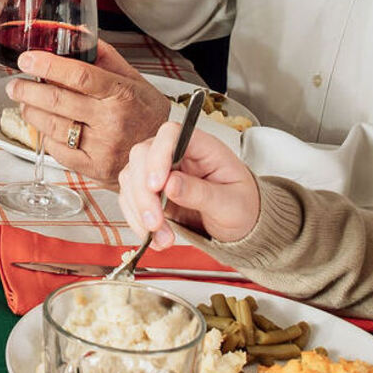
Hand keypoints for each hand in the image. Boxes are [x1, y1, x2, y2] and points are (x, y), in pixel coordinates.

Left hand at [8, 41, 169, 182]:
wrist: (163, 154)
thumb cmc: (146, 112)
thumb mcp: (132, 79)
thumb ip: (104, 56)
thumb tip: (77, 32)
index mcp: (121, 94)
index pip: (79, 75)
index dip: (48, 65)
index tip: (26, 60)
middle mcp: (112, 121)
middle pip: (58, 101)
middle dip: (27, 90)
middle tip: (15, 85)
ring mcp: (103, 148)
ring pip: (52, 126)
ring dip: (31, 112)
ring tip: (25, 103)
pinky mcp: (95, 169)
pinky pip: (58, 151)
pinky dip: (45, 136)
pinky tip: (44, 127)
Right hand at [119, 119, 261, 247]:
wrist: (239, 224)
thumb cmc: (242, 206)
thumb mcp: (231, 204)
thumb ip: (201, 193)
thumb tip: (171, 184)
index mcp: (201, 147)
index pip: (170, 135)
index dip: (158, 155)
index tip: (158, 185)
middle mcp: (176, 154)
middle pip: (142, 156)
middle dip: (143, 192)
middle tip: (155, 222)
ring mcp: (159, 171)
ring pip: (131, 179)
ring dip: (139, 211)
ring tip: (161, 238)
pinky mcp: (149, 191)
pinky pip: (130, 199)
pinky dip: (137, 220)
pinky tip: (154, 237)